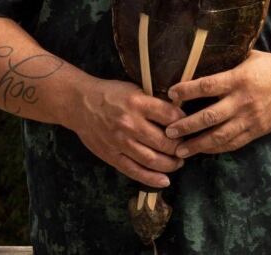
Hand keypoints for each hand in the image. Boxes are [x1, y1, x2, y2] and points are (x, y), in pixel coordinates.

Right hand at [69, 77, 185, 186]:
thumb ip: (153, 101)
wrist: (80, 104)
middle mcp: (131, 124)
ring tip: (178, 162)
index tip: (189, 124)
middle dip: (179, 147)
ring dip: (170, 164)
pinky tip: (164, 181)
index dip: (183, 122)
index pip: (169, 115)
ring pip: (152, 160)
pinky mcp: (112, 156)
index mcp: (138, 103)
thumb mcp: (134, 89)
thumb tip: (178, 111)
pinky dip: (152, 179)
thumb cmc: (111, 93)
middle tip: (186, 147)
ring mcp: (121, 142)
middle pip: (164, 141)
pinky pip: (135, 171)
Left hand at [163, 50, 270, 157]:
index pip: (208, 85)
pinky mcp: (257, 130)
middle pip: (210, 116)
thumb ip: (228, 61)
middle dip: (187, 126)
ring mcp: (250, 118)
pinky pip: (233, 142)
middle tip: (168, 132)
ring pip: (220, 136)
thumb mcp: (249, 57)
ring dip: (198, 144)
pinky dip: (216, 148)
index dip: (188, 90)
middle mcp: (243, 100)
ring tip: (180, 150)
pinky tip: (203, 151)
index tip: (171, 94)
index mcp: (239, 78)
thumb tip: (202, 57)